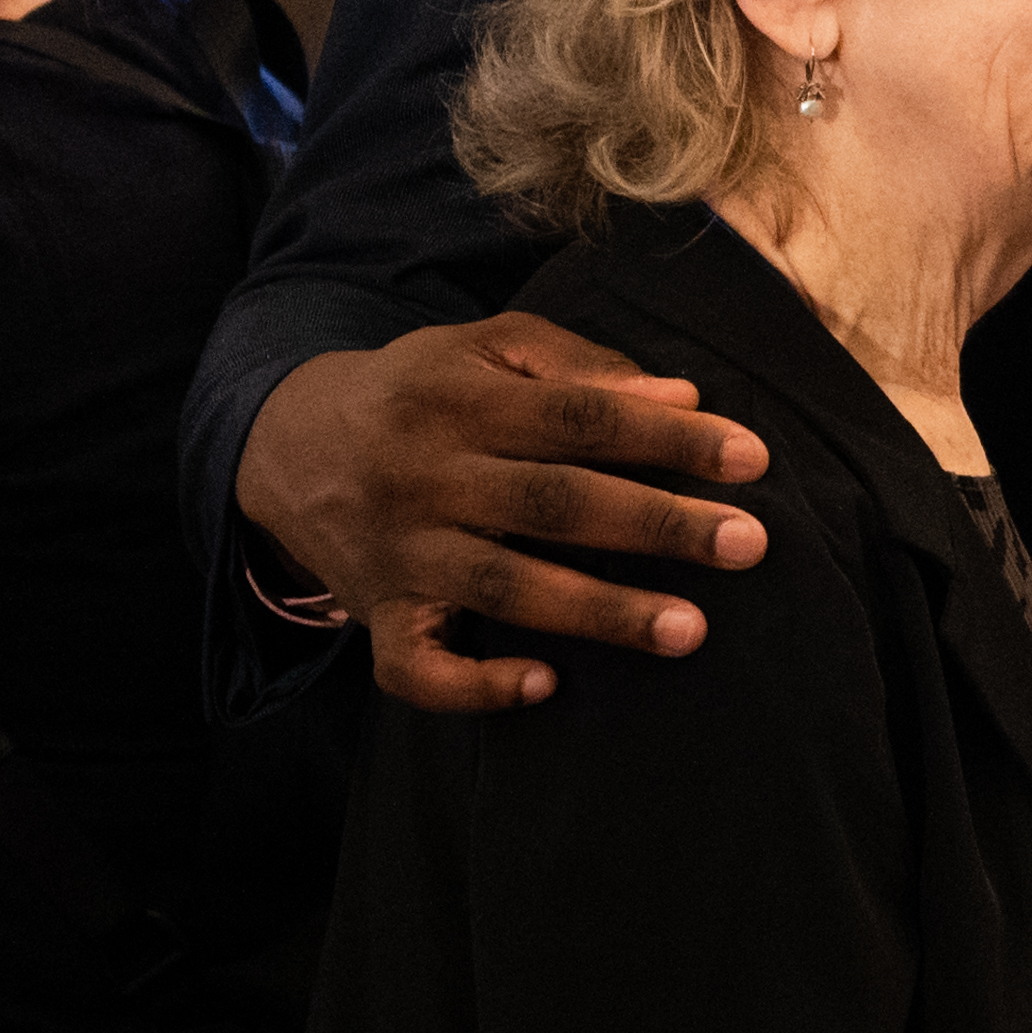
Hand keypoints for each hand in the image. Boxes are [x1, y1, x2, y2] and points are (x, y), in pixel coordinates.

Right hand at [235, 314, 770, 712]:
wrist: (280, 442)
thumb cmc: (417, 391)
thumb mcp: (483, 347)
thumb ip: (579, 365)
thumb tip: (682, 394)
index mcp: (459, 401)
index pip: (580, 418)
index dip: (667, 437)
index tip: (751, 459)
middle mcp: (426, 476)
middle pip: (554, 503)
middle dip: (657, 525)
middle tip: (748, 545)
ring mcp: (399, 551)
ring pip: (504, 588)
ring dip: (600, 612)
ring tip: (689, 630)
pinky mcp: (377, 614)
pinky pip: (416, 667)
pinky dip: (475, 685)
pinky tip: (544, 685)